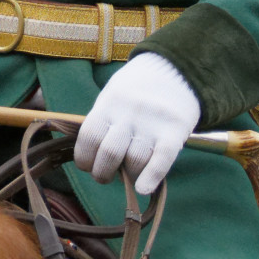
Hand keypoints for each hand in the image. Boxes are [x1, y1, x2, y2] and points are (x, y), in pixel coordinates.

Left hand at [73, 52, 200, 195]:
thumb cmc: (136, 90)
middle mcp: (128, 114)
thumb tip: (93, 158)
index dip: (84, 158)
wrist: (174, 70)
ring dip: (128, 177)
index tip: (87, 165)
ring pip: (134, 161)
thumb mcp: (112, 96)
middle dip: (102, 173)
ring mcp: (152, 123)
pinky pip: (162, 159)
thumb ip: (104, 122)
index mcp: (108, 105)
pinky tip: (144, 189)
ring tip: (128, 177)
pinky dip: (151, 177)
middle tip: (105, 176)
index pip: (88, 137)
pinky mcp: (175, 131)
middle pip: (109, 153)